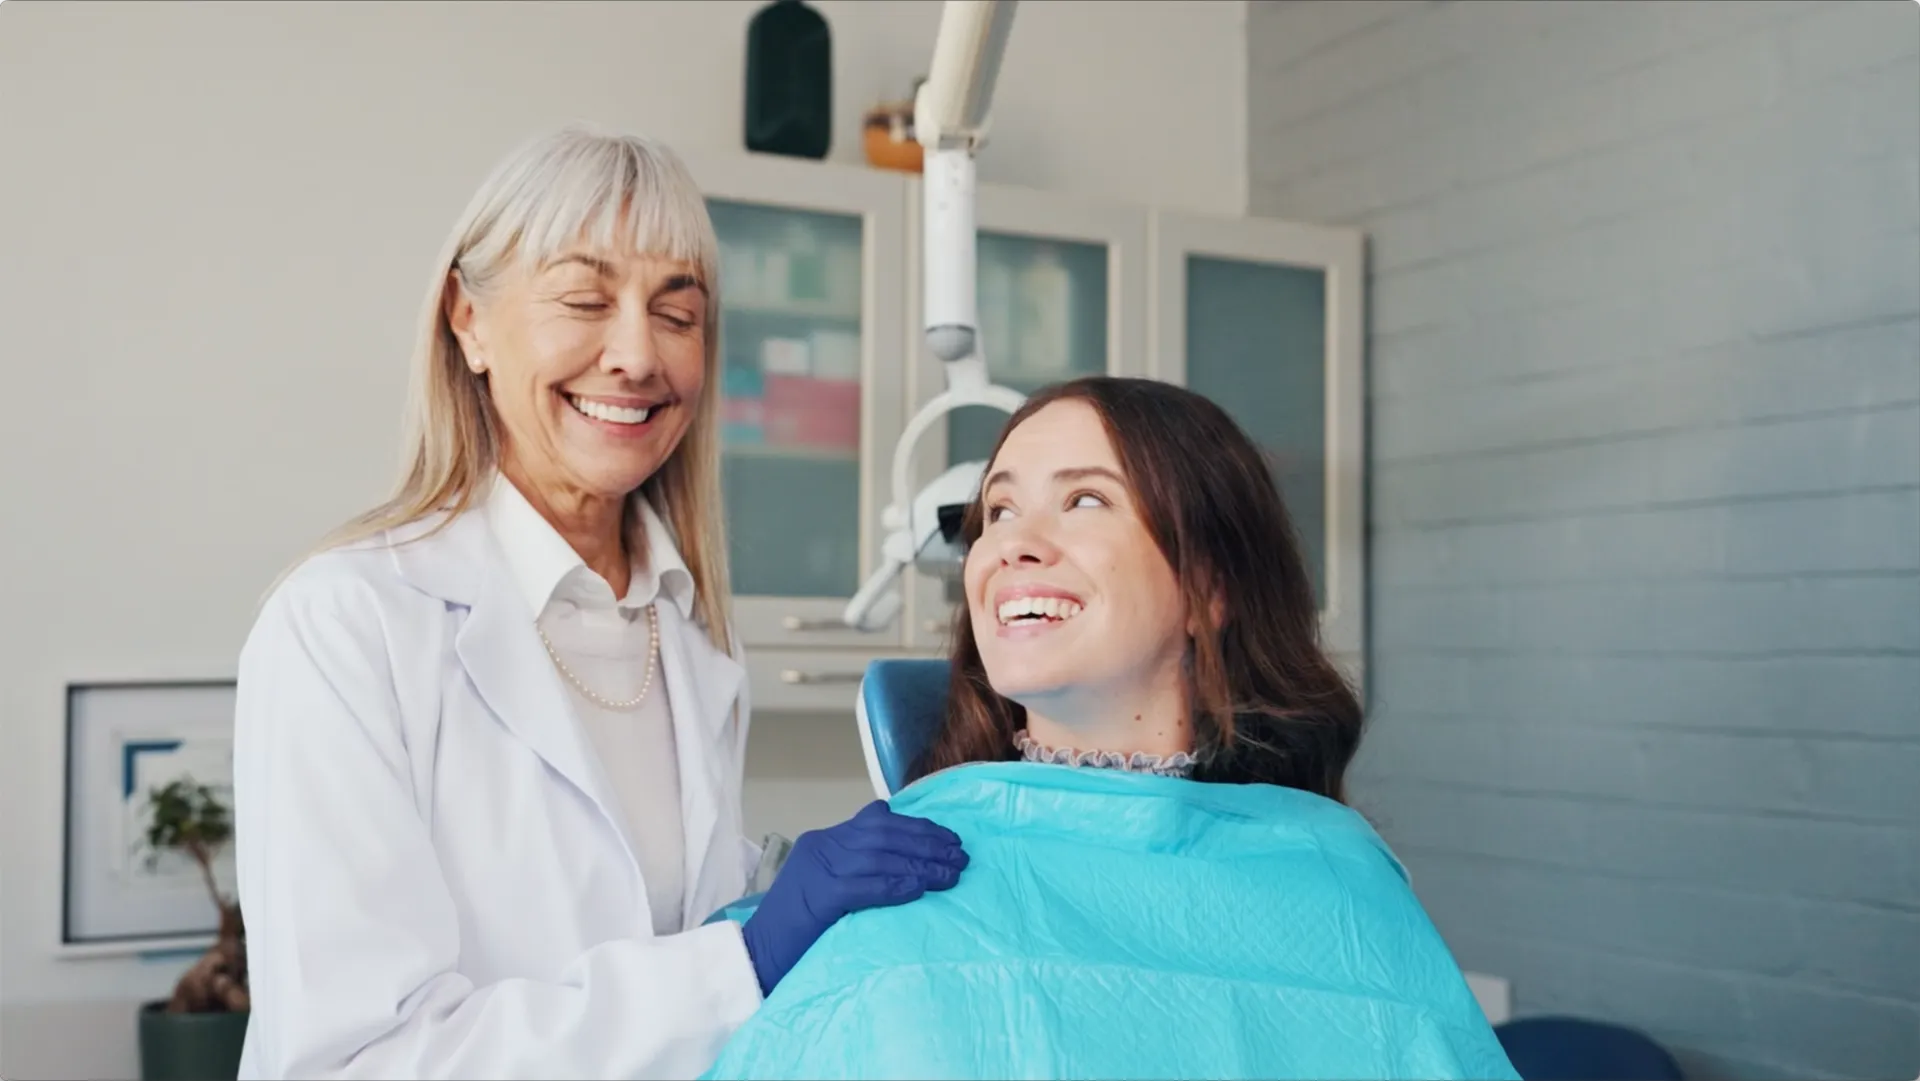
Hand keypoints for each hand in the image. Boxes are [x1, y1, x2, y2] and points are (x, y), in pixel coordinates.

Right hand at [740, 801, 967, 994]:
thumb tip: (904, 864)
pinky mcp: (820, 896)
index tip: (947, 838)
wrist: (756, 956)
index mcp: (823, 841)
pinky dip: (896, 884)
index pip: (877, 820)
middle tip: (960, 855)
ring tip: (951, 874)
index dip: (916, 826)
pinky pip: (867, 885)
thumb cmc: (794, 929)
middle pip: (883, 834)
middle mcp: (821, 846)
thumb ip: (855, 868)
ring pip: (880, 856)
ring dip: (921, 864)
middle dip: (927, 842)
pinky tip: (920, 888)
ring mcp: (818, 868)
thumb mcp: (824, 886)